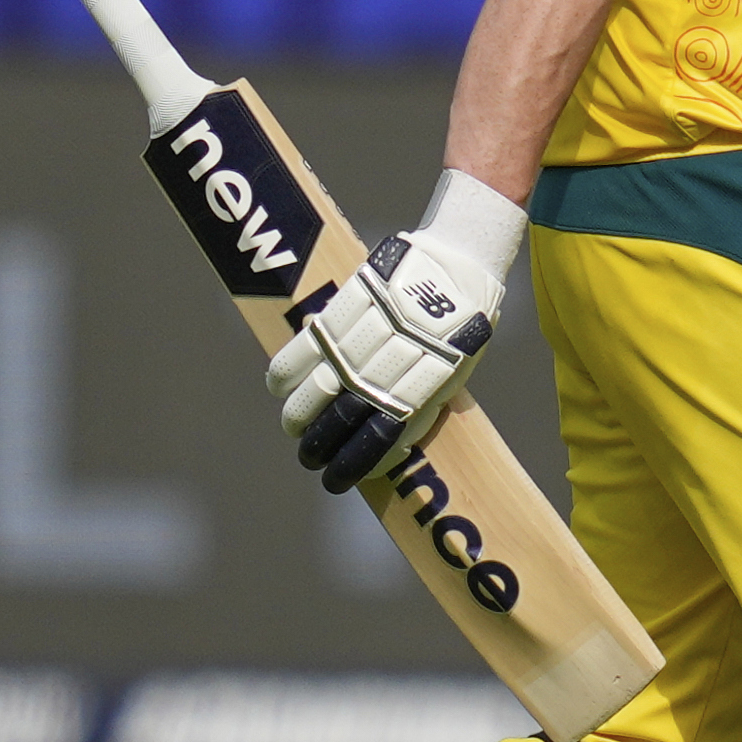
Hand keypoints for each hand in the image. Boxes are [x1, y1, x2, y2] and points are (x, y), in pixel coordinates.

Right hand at [266, 172, 526, 492]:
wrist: (461, 262)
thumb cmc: (460, 326)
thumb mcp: (455, 373)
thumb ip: (422, 406)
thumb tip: (389, 448)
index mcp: (429, 382)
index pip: (382, 436)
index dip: (355, 462)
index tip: (338, 479)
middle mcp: (397, 357)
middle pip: (343, 413)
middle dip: (318, 442)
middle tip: (309, 456)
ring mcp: (371, 328)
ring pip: (320, 381)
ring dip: (298, 412)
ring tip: (293, 426)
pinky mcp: (351, 301)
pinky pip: (308, 342)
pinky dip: (288, 369)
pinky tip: (279, 387)